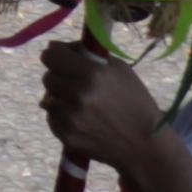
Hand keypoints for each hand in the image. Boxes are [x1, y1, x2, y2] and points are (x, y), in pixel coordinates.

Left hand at [38, 40, 167, 179]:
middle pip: (48, 76)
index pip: (52, 55)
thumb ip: (87, 54)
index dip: (55, 55)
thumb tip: (54, 46)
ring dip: (60, 98)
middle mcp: (78, 94)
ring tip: (81, 104)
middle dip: (59, 77)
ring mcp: (70, 117)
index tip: (60, 57)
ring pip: (47, 98)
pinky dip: (62, 117)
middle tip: (76, 83)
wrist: (144, 145)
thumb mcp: (120, 70)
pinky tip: (82, 120)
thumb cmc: (135, 102)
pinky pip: (52, 118)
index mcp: (93, 74)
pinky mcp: (66, 135)